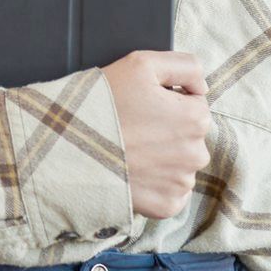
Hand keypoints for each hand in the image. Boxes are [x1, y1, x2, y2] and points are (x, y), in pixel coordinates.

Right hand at [102, 50, 210, 219]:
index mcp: (196, 118)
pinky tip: (133, 172)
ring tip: (128, 149)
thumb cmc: (104, 102)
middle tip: (132, 127)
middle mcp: (196, 154)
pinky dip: (155, 184)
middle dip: (167, 131)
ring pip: (179, 164)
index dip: (167, 101)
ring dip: (161, 158)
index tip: (142, 105)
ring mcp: (181, 183)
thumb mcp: (141, 64)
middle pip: (189, 136)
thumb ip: (185, 65)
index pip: (194, 104)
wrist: (68, 148)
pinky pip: (169, 192)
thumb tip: (202, 87)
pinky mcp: (166, 206)